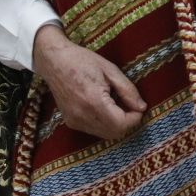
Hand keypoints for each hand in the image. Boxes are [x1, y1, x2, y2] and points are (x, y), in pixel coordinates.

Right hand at [31, 23, 145, 141]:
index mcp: (94, 102)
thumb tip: (142, 107)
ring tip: (115, 104)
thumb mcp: (110, 70)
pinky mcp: (70, 122)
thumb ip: (128, 90)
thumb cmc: (82, 61)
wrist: (54, 61)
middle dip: (127, 122)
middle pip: (114, 133)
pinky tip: (102, 107)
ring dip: (115, 124)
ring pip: (104, 135)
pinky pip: (93, 131)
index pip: (122, 125)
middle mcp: (83, 116)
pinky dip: (103, 124)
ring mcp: (75, 121)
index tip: (138, 107)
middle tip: (129, 106)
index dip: (135, 118)